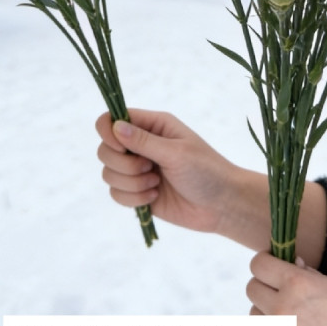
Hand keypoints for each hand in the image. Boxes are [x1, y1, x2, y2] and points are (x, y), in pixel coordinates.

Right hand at [96, 109, 267, 245]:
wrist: (222, 205)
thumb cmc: (206, 171)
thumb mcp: (176, 153)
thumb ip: (144, 141)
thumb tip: (115, 126)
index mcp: (152, 126)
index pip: (112, 119)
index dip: (108, 133)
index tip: (121, 147)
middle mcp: (141, 145)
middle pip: (105, 149)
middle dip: (123, 164)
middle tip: (149, 167)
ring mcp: (138, 169)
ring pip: (108, 174)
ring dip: (131, 183)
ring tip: (155, 184)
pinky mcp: (137, 192)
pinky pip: (116, 194)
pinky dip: (132, 199)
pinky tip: (154, 197)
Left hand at [247, 252, 326, 325]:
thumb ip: (309, 276)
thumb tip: (294, 266)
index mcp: (296, 285)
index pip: (259, 265)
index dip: (265, 261)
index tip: (272, 264)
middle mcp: (282, 309)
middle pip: (252, 289)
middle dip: (265, 285)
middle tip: (281, 289)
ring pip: (255, 317)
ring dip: (266, 313)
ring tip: (289, 316)